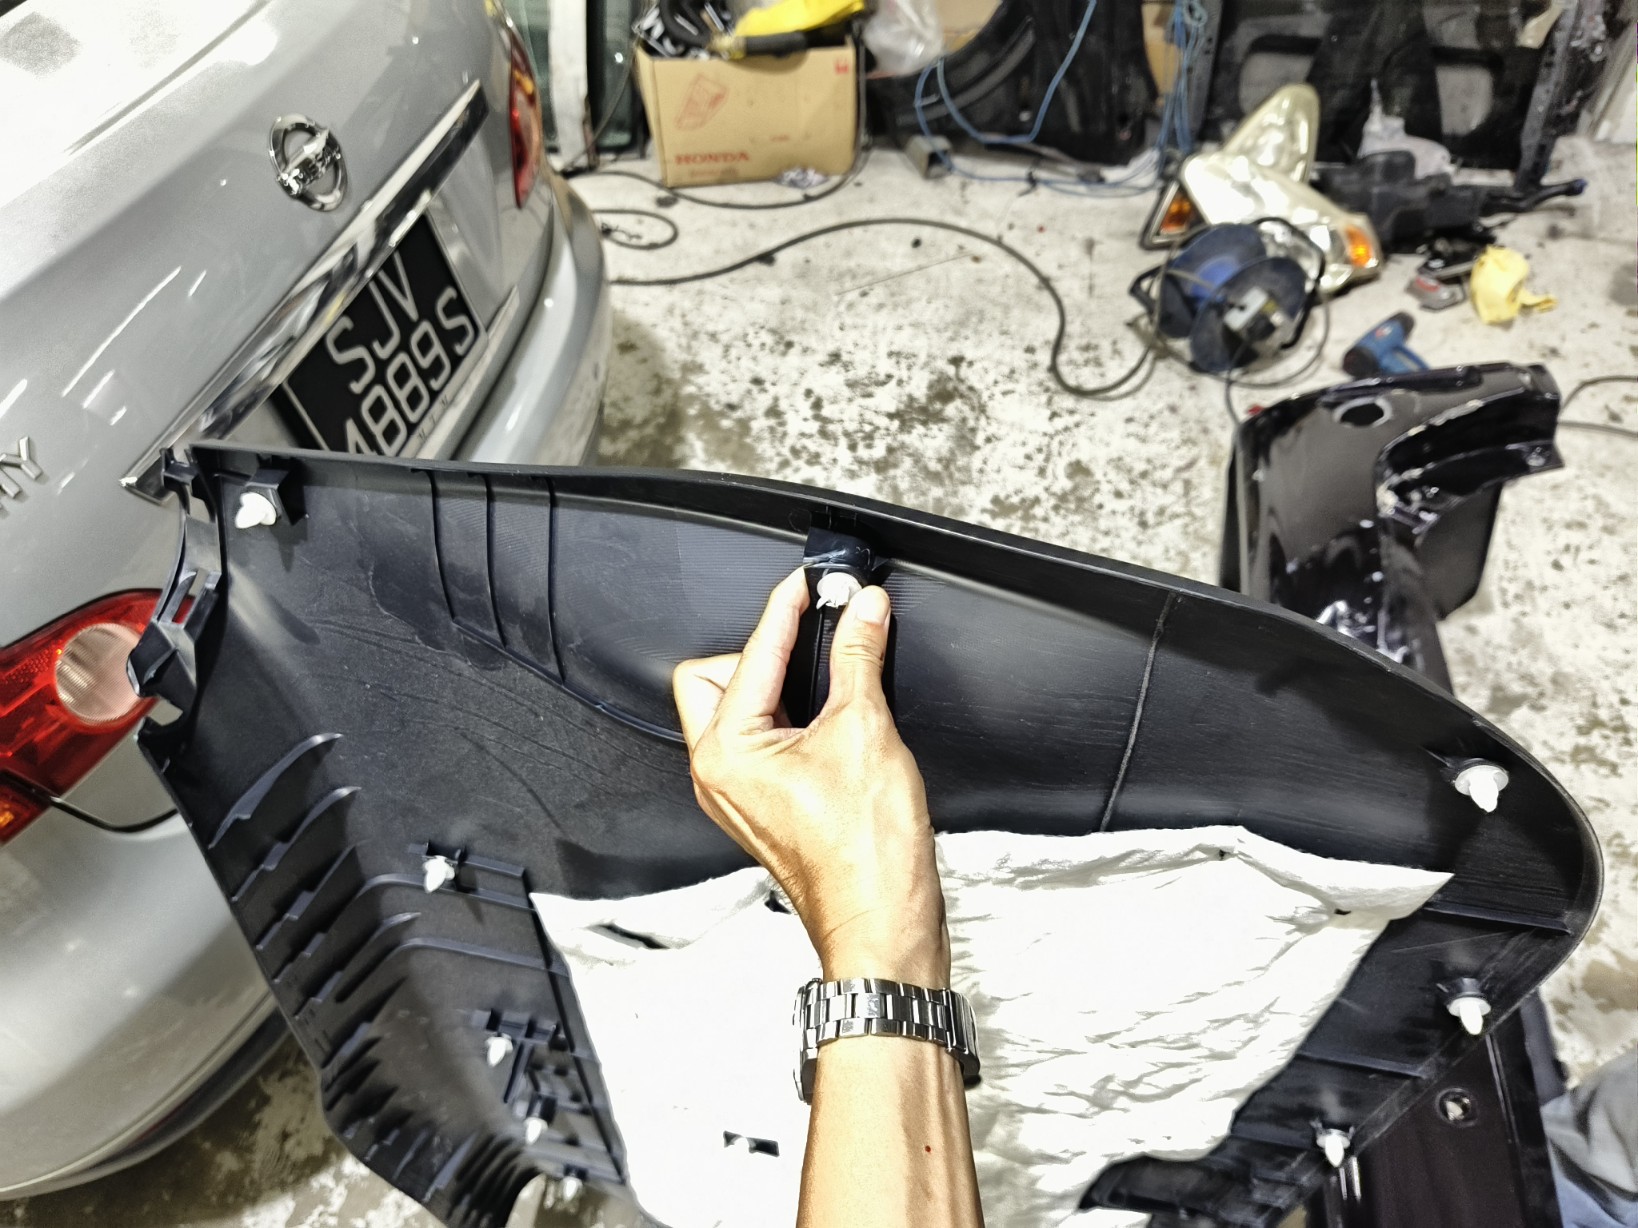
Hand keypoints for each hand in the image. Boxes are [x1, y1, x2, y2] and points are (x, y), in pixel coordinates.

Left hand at [673, 570, 947, 986]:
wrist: (884, 923)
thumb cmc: (867, 855)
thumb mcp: (867, 730)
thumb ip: (858, 658)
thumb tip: (861, 611)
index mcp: (726, 751)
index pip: (752, 653)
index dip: (788, 610)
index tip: (813, 584)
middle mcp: (717, 774)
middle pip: (715, 677)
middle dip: (763, 650)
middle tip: (812, 634)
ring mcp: (737, 795)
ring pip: (736, 710)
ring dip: (779, 683)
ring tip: (829, 671)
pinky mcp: (763, 807)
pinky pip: (758, 742)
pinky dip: (788, 717)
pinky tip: (831, 713)